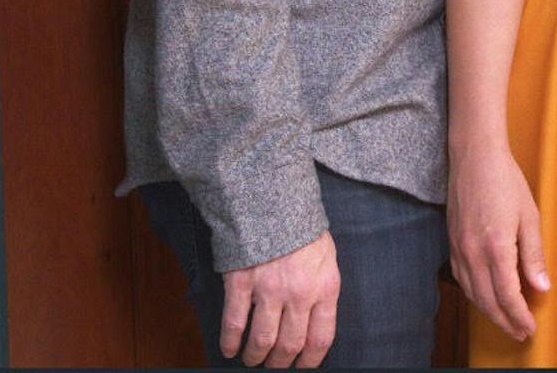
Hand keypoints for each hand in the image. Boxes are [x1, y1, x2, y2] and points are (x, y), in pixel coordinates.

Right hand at [220, 231, 339, 367]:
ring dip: (256, 357)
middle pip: (290, 346)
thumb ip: (322, 290)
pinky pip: (235, 323)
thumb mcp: (326, 258)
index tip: (301, 367)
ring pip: (262, 341)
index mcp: (325, 287)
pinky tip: (229, 349)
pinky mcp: (242, 282)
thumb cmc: (302, 230)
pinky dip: (230, 342)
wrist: (274, 200)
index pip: (320, 339)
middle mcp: (299, 293)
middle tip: (274, 365)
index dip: (310, 362)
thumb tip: (315, 325)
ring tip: (252, 359)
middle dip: (280, 363)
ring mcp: (269, 289)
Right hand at [448, 143, 549, 341]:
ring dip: (489, 312)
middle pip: (488, 302)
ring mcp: (459, 247)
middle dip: (505, 322)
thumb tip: (542, 288)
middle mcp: (473, 252)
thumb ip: (534, 255)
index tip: (530, 328)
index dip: (519, 317)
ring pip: (472, 293)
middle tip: (520, 332)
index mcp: (496, 247)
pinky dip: (474, 294)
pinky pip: (461, 278)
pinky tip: (484, 295)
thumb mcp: (529, 215)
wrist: (475, 155)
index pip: (508, 296)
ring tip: (506, 320)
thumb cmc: (505, 180)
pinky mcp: (452, 241)